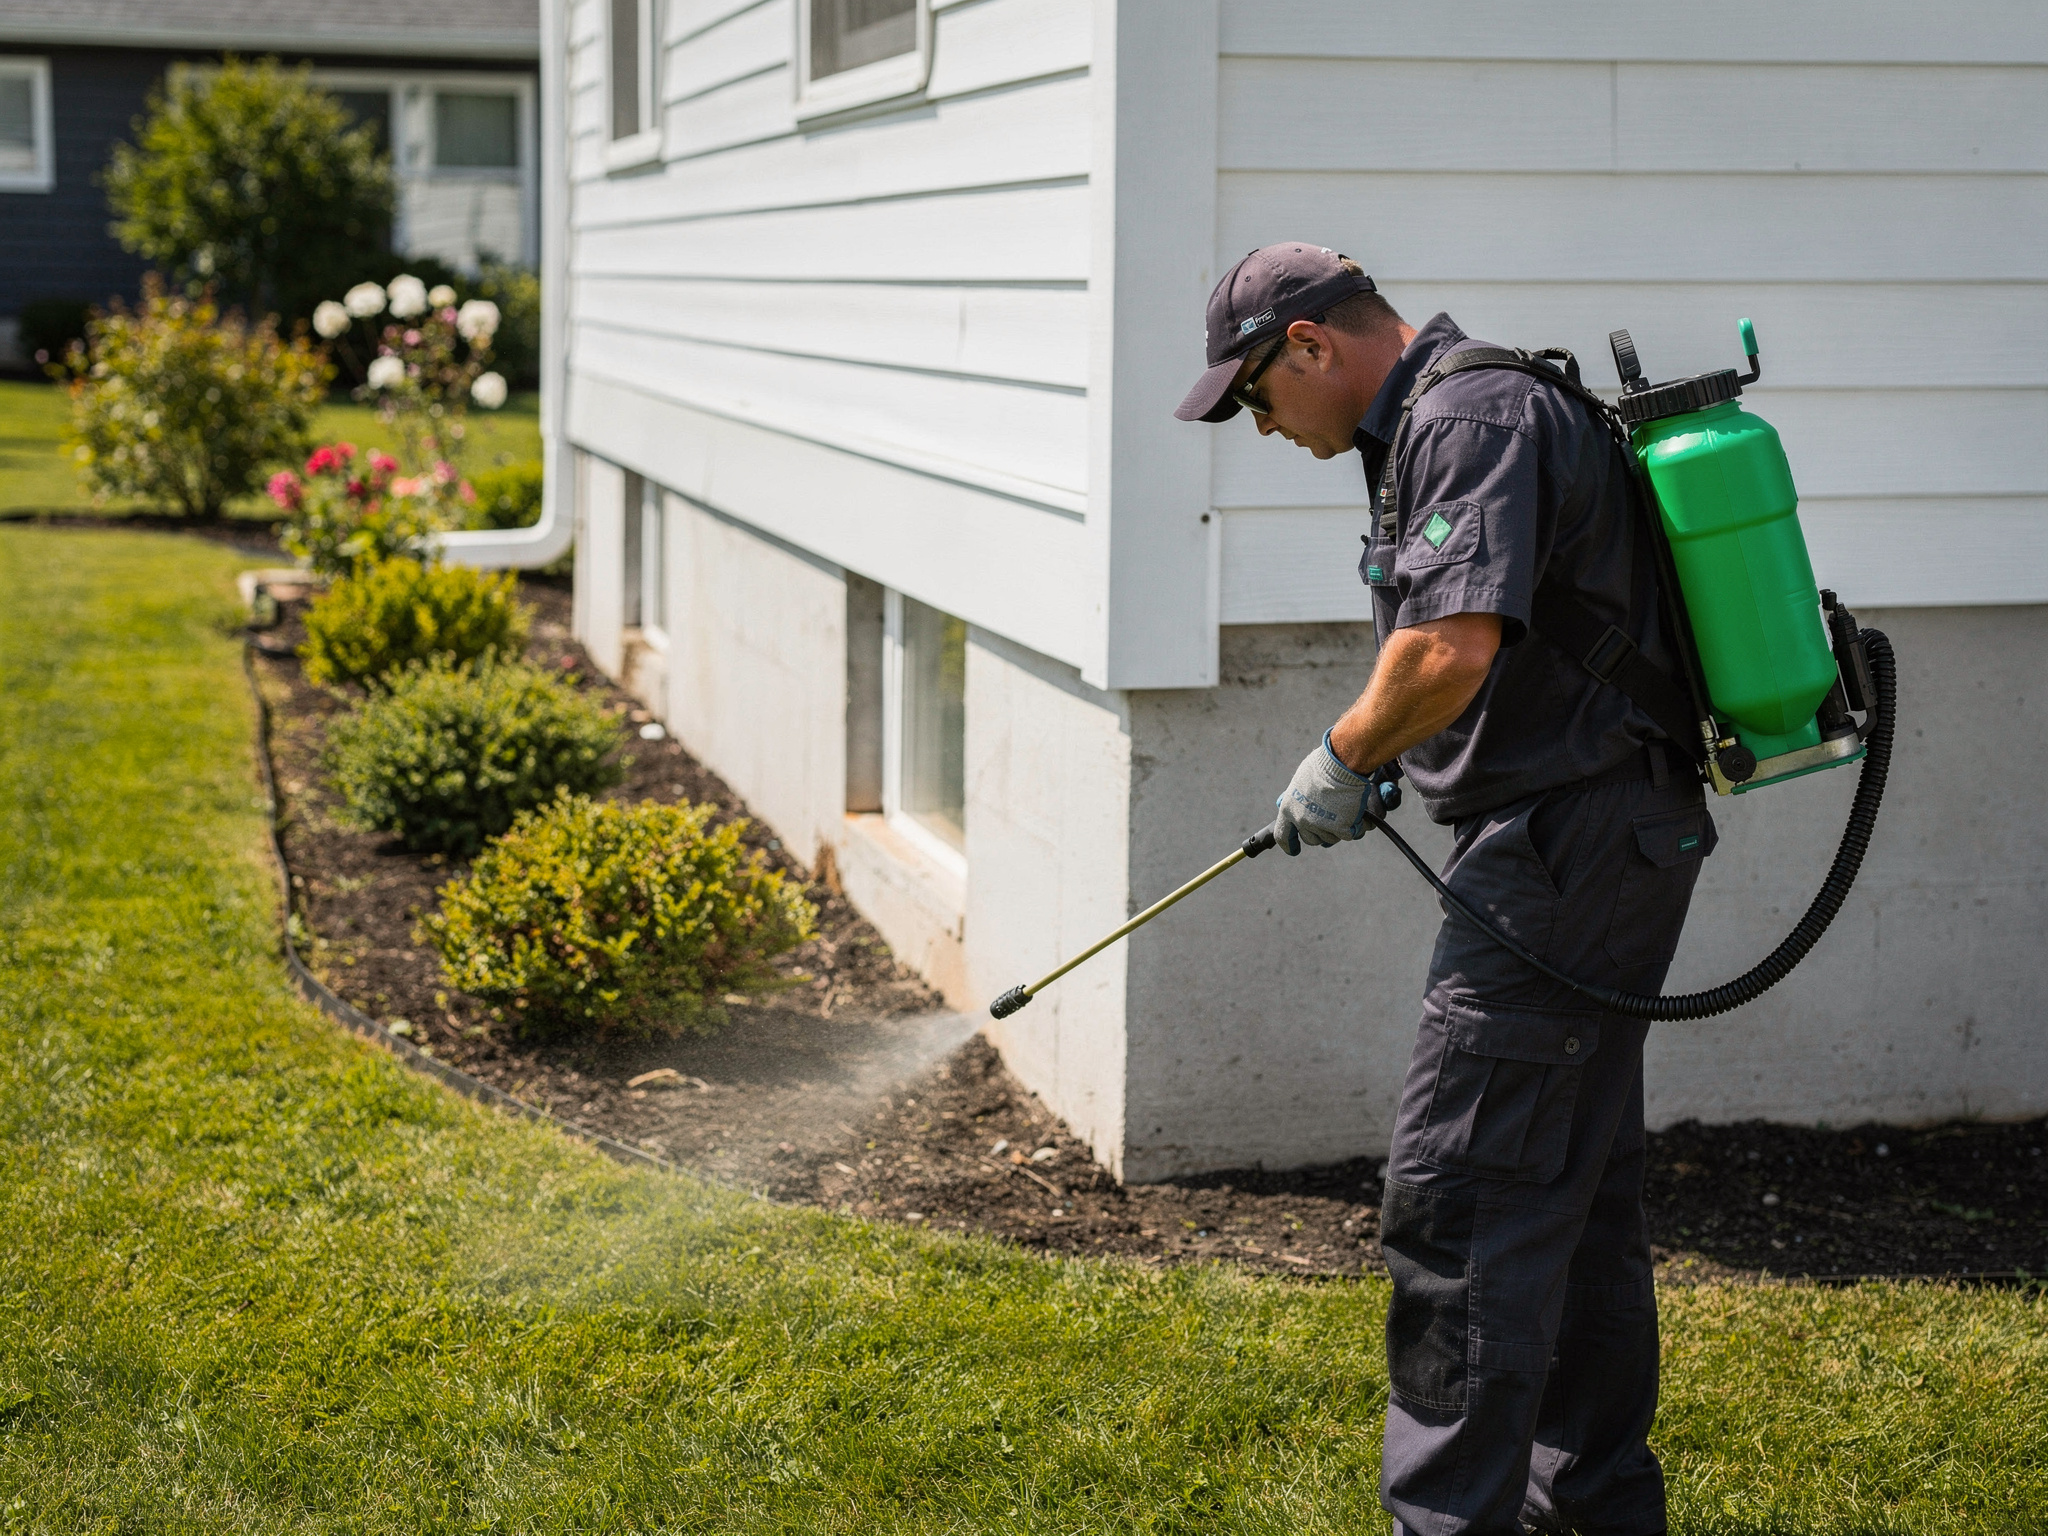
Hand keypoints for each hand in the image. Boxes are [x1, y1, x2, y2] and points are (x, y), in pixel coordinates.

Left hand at [1272, 731, 1381, 854]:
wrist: (1342, 764)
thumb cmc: (1323, 766)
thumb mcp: (1302, 781)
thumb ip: (1300, 797)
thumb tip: (1303, 802)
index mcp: (1288, 808)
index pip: (1282, 835)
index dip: (1289, 845)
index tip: (1294, 850)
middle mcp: (1302, 820)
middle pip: (1311, 839)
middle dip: (1320, 833)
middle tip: (1329, 820)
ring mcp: (1320, 826)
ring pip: (1330, 838)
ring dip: (1337, 828)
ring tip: (1342, 809)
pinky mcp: (1340, 829)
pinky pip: (1348, 834)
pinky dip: (1353, 826)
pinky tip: (1354, 813)